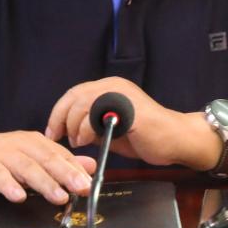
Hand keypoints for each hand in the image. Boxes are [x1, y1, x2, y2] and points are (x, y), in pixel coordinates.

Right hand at [0, 130, 95, 204]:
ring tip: (59, 196)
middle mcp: (20, 144)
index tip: (89, 183)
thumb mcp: (30, 156)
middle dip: (65, 173)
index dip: (75, 168)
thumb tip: (90, 166)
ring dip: (44, 182)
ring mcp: (1, 154)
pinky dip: (8, 185)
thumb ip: (59, 161)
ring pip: (26, 167)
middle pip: (46, 159)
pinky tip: (18, 196)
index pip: (59, 154)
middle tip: (81, 188)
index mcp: (34, 141)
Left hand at [44, 77, 191, 165]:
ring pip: (82, 103)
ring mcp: (120, 95)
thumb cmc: (146, 137)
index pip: (75, 93)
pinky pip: (95, 116)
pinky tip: (86, 141)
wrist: (175, 139)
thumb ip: (93, 126)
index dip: (59, 112)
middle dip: (60, 118)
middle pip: (74, 96)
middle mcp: (113, 86)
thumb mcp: (112, 129)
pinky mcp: (126, 108)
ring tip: (76, 141)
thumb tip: (71, 131)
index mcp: (110, 87)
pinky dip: (85, 130)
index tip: (52, 131)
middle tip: (57, 137)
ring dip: (73, 125)